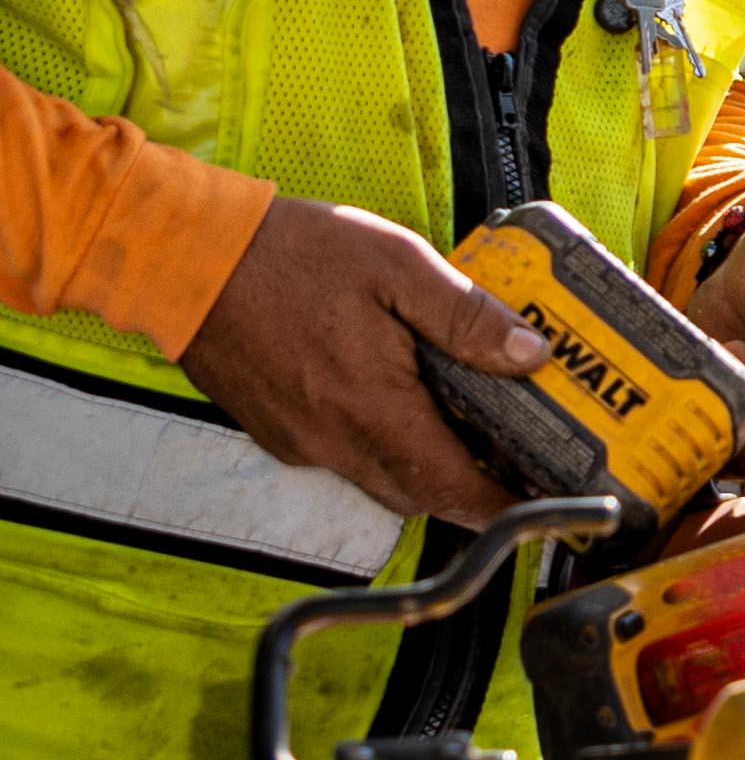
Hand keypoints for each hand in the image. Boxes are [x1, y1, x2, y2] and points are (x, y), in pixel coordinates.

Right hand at [177, 195, 540, 525]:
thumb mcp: (399, 265)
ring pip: (381, 478)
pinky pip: (345, 457)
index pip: (447, 486)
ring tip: (476, 430)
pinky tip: (408, 404)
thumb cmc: (292, 255)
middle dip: (472, 488)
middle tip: (521, 461)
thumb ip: (468, 316)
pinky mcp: (277, 430)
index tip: (541, 502)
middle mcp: (332, 441)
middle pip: (418, 491)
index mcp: (371, 408)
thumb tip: (531, 355)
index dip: (499, 504)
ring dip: (428, 467)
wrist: (188, 259)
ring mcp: (299, 441)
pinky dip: (386, 447)